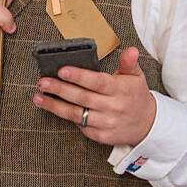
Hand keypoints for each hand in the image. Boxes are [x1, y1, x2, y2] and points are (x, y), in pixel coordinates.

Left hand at [32, 46, 156, 146]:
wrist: (147, 124)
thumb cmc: (135, 96)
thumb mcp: (136, 76)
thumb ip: (128, 63)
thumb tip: (131, 50)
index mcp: (120, 90)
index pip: (97, 82)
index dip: (79, 77)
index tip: (62, 70)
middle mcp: (113, 108)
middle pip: (82, 98)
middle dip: (59, 89)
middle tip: (43, 82)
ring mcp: (106, 123)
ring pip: (76, 115)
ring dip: (54, 106)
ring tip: (39, 97)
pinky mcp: (101, 136)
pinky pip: (80, 126)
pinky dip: (66, 116)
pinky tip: (53, 107)